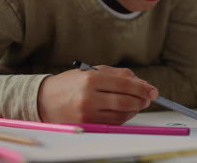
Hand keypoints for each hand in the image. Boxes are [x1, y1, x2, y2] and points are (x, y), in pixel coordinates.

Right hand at [37, 65, 157, 123]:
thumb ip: (118, 74)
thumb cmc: (70, 84)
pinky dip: (123, 117)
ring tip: (137, 104)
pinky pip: (112, 123)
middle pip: (125, 101)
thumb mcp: (92, 71)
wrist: (43, 100)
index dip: (142, 88)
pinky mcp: (87, 125)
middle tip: (148, 98)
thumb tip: (141, 83)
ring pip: (121, 115)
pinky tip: (125, 111)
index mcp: (91, 79)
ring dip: (134, 110)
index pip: (125, 84)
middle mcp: (89, 97)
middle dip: (141, 100)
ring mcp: (87, 114)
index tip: (153, 90)